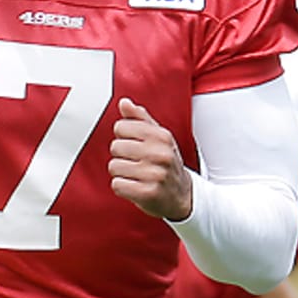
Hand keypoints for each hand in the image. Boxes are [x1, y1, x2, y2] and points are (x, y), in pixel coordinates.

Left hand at [108, 98, 192, 219]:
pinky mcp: (148, 193)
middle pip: (115, 147)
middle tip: (137, 163)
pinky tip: (135, 186)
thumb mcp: (159, 138)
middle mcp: (161, 154)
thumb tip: (124, 103)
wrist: (183, 195)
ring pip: (114, 166)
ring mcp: (155, 174)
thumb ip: (140, 119)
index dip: (124, 137)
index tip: (135, 145)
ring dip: (122, 173)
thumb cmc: (167, 164)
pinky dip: (122, 187)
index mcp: (162, 136)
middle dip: (122, 156)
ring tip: (137, 175)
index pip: (121, 127)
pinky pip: (117, 185)